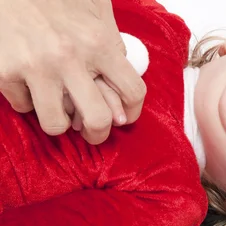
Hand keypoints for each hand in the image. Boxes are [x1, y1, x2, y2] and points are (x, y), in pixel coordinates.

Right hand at [0, 0, 146, 143]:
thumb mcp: (97, 12)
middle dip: (98, 133)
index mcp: (99, 42)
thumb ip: (113, 47)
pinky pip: (23, 107)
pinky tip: (32, 85)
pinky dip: (29, 101)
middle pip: (97, 120)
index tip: (124, 118)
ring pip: (56, 124)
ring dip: (60, 122)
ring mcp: (35, 67)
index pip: (133, 91)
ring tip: (59, 108)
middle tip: (93, 131)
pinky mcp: (5, 72)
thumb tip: (121, 90)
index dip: (133, 112)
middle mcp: (69, 57)